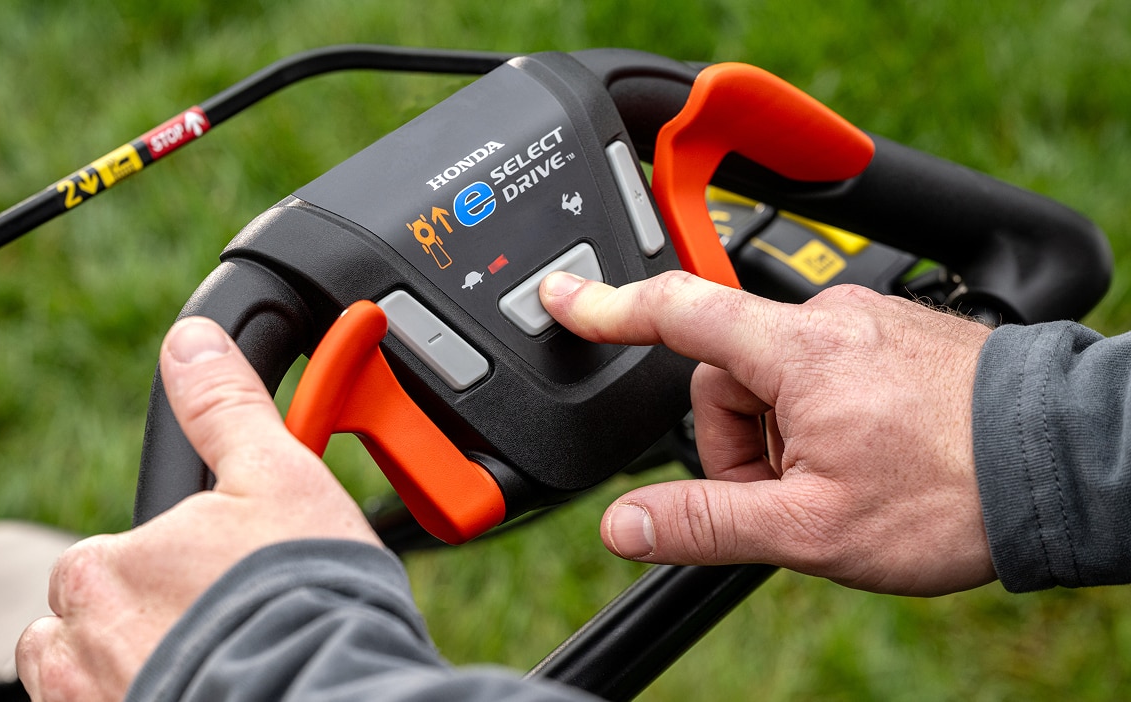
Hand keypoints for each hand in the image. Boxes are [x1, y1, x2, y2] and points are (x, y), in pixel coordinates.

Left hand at [15, 317, 380, 700]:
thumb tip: (191, 340)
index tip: (218, 578)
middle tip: (227, 625)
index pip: (107, 559)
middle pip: (96, 625)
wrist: (328, 693)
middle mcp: (80, 647)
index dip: (170, 563)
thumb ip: (224, 407)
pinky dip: (150, 700)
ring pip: (94, 680)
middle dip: (151, 621)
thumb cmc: (306, 596)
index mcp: (107, 568)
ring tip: (221, 662)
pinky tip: (213, 689)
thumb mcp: (277, 476)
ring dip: (139, 668)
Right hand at [540, 271, 995, 595]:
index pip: (676, 312)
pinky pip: (828, 373)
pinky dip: (826, 420)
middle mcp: (828, 322)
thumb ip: (706, 522)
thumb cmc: (953, 491)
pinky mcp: (898, 336)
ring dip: (786, 439)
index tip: (562, 296)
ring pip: (780, 382)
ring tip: (844, 487)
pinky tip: (871, 460)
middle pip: (728, 376)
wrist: (1064, 464)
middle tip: (793, 499)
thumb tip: (625, 525)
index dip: (607, 307)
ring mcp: (867, 325)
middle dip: (742, 443)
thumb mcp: (813, 527)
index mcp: (796, 353)